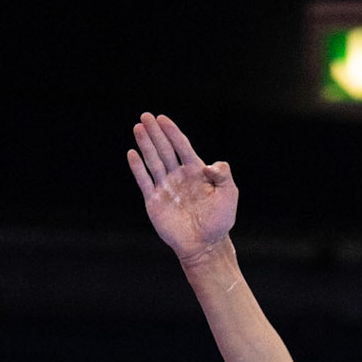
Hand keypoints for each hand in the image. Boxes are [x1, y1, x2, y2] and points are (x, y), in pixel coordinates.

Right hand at [127, 112, 237, 265]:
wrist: (205, 246)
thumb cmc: (219, 222)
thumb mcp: (228, 195)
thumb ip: (224, 176)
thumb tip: (210, 165)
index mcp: (195, 172)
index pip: (181, 146)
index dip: (172, 132)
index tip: (162, 118)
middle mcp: (178, 177)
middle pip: (165, 149)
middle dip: (155, 132)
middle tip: (146, 115)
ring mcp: (165, 188)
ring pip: (153, 161)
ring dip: (145, 145)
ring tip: (138, 127)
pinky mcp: (154, 201)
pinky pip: (144, 180)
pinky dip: (138, 167)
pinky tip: (132, 153)